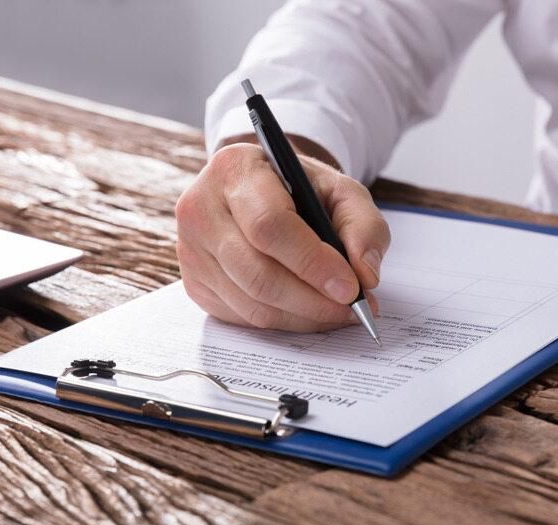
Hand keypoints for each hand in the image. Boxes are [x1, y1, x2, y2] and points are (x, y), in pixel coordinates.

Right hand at [175, 142, 389, 331]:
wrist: (265, 191)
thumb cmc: (303, 190)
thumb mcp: (342, 191)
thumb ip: (363, 227)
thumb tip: (366, 277)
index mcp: (236, 169)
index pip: (269, 226)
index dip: (312, 263)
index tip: (350, 287)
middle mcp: (201, 208)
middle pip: (257, 273)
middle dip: (313, 300)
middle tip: (354, 310)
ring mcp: (191, 249)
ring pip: (251, 303)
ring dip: (304, 317)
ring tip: (340, 312)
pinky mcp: (194, 283)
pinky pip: (243, 317)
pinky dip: (285, 321)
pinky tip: (311, 311)